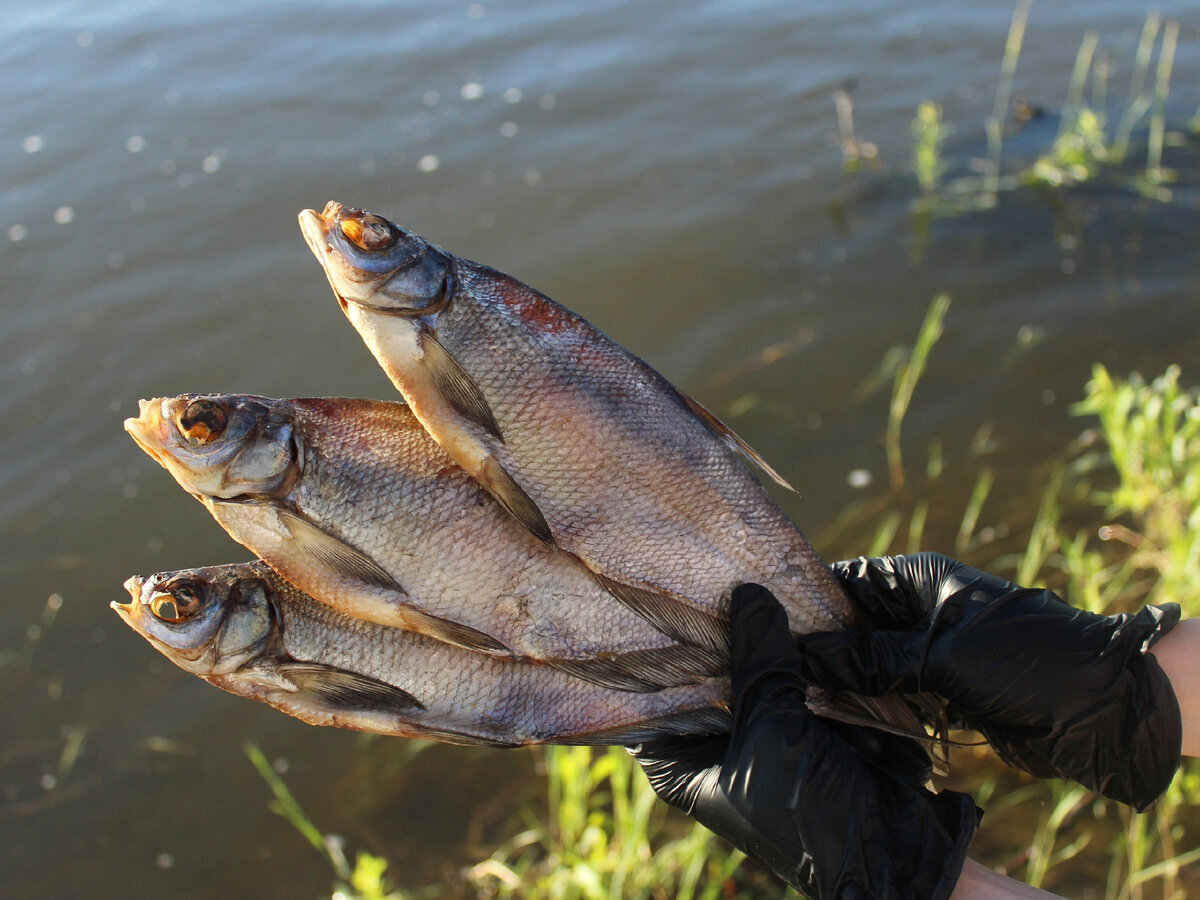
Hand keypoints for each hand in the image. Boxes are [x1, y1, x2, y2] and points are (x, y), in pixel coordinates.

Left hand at [630, 584, 978, 899]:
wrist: (896, 853)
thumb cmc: (810, 814)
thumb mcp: (772, 732)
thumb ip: (759, 663)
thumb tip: (747, 593)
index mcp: (682, 760)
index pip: (650, 693)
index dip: (653, 646)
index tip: (657, 590)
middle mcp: (715, 742)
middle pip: (704, 671)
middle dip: (715, 627)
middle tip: (713, 565)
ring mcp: (762, 727)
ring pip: (753, 665)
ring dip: (762, 628)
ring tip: (753, 566)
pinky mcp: (806, 718)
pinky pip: (795, 670)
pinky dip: (800, 642)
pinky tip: (799, 595)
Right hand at [799, 553, 1181, 810]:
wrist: (1100, 708)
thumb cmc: (1024, 659)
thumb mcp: (943, 654)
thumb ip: (873, 657)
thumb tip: (806, 656)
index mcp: (922, 579)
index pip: (849, 578)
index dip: (807, 595)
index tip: (763, 615)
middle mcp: (921, 609)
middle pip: (853, 622)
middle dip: (816, 643)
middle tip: (769, 665)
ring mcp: (931, 650)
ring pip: (868, 661)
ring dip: (839, 678)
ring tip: (790, 695)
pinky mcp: (941, 688)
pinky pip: (890, 691)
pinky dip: (866, 703)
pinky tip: (832, 719)